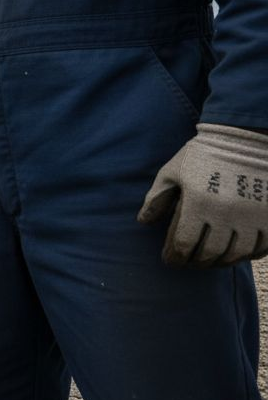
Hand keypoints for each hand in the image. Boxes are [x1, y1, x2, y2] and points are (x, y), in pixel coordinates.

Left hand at [138, 123, 267, 266]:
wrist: (244, 137)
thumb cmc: (201, 154)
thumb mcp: (172, 172)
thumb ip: (156, 198)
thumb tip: (143, 222)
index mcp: (198, 204)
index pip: (184, 244)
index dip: (175, 257)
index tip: (171, 260)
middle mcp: (226, 214)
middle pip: (210, 253)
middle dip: (197, 262)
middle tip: (190, 262)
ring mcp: (252, 216)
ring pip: (237, 254)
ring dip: (222, 262)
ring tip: (212, 260)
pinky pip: (262, 247)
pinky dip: (249, 254)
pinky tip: (238, 252)